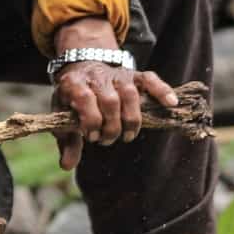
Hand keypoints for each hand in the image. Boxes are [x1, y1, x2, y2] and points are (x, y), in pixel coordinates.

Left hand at [51, 16, 179, 171]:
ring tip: (127, 136)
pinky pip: (150, 79)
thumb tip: (66, 166)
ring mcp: (118, 75)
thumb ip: (67, 141)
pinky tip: (171, 104)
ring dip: (131, 119)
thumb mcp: (63, 116)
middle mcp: (97, 76)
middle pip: (110, 100)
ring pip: (130, 93)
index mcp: (74, 84)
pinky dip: (161, 90)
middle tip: (107, 140)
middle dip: (111, 126)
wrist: (83, 68)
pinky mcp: (134, 75)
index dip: (91, 120)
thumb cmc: (74, 99)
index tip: (92, 137)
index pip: (85, 99)